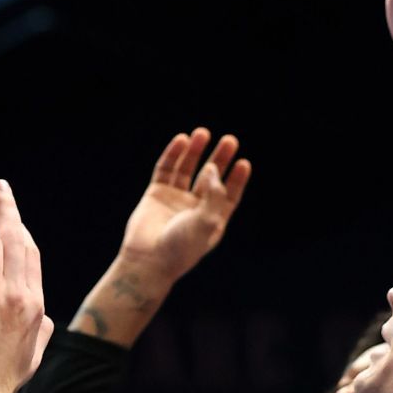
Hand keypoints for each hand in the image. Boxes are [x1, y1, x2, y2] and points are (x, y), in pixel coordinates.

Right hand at [115, 128, 250, 282]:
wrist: (149, 259)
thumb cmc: (182, 247)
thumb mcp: (207, 221)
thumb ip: (214, 193)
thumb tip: (212, 168)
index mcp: (212, 218)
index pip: (228, 194)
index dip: (236, 179)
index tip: (243, 162)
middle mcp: (194, 207)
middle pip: (210, 177)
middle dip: (220, 159)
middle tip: (230, 140)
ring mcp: (174, 199)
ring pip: (187, 170)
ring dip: (195, 151)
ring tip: (201, 133)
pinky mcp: (155, 194)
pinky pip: (166, 170)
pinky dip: (173, 155)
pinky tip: (181, 141)